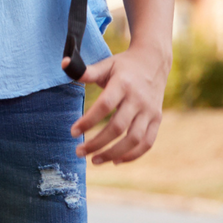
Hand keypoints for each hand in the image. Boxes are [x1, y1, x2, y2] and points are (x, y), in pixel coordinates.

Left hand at [68, 44, 169, 165]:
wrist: (154, 61)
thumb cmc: (124, 66)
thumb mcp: (106, 64)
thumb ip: (86, 71)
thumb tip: (65, 65)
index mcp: (123, 83)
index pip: (104, 106)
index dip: (88, 121)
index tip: (73, 132)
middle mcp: (138, 98)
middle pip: (118, 127)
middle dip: (97, 143)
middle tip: (79, 152)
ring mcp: (150, 110)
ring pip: (134, 139)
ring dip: (113, 153)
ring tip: (94, 160)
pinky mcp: (157, 119)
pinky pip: (147, 142)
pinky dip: (133, 155)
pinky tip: (116, 161)